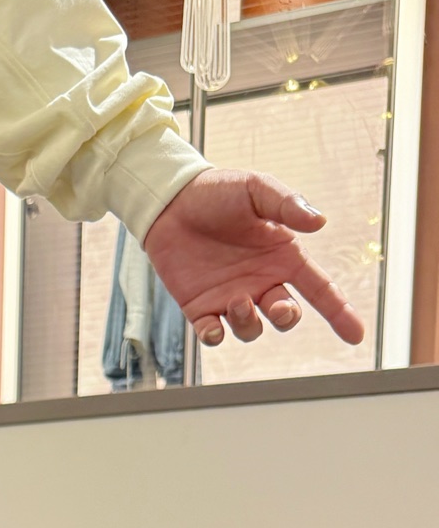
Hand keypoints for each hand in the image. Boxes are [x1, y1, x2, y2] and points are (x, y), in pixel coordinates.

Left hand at [144, 168, 364, 348]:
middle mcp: (261, 281)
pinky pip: (213, 335)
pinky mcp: (200, 307)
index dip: (339, 312)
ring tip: (236, 300)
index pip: (319, 289)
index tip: (357, 335)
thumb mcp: (257, 189)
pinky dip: (215, 337)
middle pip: (286, 316)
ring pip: (251, 329)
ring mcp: (231, 297)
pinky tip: (213, 327)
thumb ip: (287, 205)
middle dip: (286, 318)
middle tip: (276, 305)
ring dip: (248, 323)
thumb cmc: (218, 192)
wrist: (171, 201)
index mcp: (283, 257)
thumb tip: (320, 222)